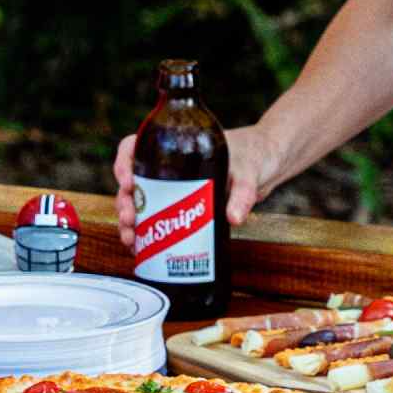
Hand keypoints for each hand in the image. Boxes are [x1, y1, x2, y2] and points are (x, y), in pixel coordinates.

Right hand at [110, 120, 281, 225]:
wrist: (269, 162)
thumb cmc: (255, 154)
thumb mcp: (248, 170)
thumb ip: (243, 192)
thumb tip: (234, 218)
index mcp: (175, 143)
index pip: (135, 146)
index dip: (124, 163)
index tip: (128, 183)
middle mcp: (168, 165)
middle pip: (133, 181)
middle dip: (125, 203)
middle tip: (130, 221)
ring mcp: (173, 186)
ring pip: (140, 203)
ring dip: (131, 223)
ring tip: (132, 241)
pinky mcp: (182, 206)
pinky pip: (156, 218)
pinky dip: (147, 234)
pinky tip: (142, 249)